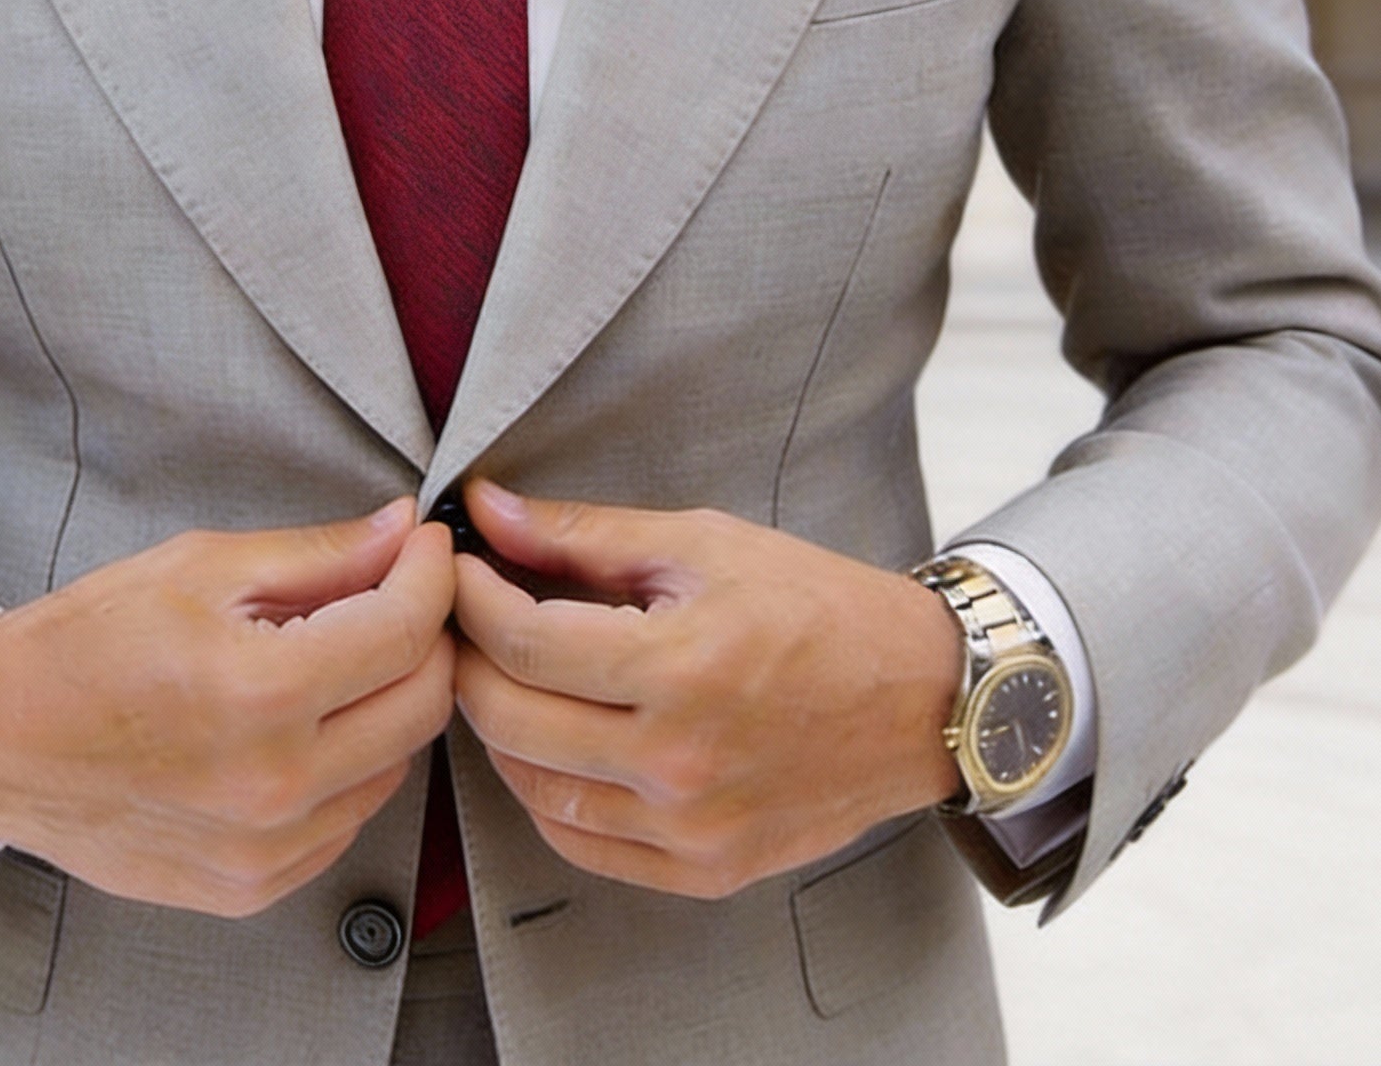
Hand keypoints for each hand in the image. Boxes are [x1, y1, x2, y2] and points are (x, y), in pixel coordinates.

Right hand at [0, 500, 455, 916]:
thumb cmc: (87, 644)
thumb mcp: (202, 567)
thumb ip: (318, 555)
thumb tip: (400, 532)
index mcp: (259, 693)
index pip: (404, 632)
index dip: (431, 575)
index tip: (426, 546)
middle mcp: (273, 785)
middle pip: (422, 704)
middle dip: (427, 634)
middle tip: (399, 591)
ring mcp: (265, 849)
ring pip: (396, 764)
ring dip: (390, 701)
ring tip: (341, 654)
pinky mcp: (252, 887)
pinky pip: (348, 818)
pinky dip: (351, 764)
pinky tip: (307, 721)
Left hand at [451, 482, 961, 898]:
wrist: (921, 698)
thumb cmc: (816, 606)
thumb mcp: (703, 544)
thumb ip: (584, 533)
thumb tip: (487, 509)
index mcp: (681, 667)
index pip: (524, 642)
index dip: (471, 599)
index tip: (459, 568)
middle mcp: (680, 761)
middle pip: (511, 721)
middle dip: (469, 660)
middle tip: (467, 620)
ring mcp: (691, 827)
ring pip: (534, 791)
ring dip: (499, 730)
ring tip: (506, 676)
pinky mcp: (705, 869)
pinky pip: (582, 845)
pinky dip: (545, 795)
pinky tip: (550, 745)